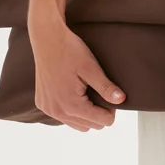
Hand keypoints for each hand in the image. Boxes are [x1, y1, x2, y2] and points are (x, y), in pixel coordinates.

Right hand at [28, 16, 126, 130]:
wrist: (47, 39)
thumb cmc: (70, 51)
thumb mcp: (91, 68)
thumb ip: (106, 87)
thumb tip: (121, 100)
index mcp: (71, 105)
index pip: (102, 121)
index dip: (111, 109)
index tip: (110, 94)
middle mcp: (57, 112)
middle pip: (90, 126)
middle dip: (99, 113)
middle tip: (100, 92)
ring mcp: (48, 109)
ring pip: (76, 124)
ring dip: (85, 114)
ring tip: (87, 93)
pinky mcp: (42, 104)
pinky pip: (62, 116)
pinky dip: (71, 110)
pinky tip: (74, 93)